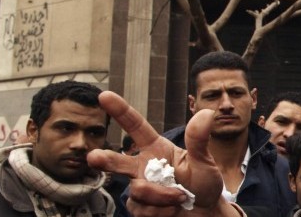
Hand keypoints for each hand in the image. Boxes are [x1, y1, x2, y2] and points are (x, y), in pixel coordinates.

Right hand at [87, 91, 240, 216]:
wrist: (206, 213)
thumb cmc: (204, 184)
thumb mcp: (204, 160)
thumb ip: (199, 140)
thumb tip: (206, 113)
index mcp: (156, 148)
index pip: (135, 126)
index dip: (120, 111)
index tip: (104, 95)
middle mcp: (143, 167)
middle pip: (118, 161)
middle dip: (104, 160)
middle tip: (94, 157)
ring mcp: (139, 188)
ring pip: (138, 190)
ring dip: (162, 196)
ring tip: (181, 197)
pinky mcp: (139, 208)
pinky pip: (142, 209)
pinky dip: (161, 211)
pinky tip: (173, 210)